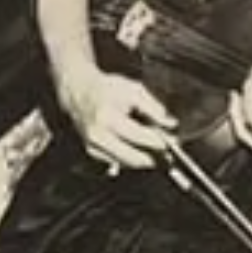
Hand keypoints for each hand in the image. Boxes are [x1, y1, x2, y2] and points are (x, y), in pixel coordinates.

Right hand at [55, 64, 176, 171]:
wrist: (80, 93)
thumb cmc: (107, 89)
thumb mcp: (134, 90)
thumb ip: (153, 107)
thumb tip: (170, 124)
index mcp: (107, 116)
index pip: (138, 136)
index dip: (158, 142)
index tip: (171, 143)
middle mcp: (98, 135)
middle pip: (133, 157)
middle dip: (154, 158)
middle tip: (168, 155)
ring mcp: (93, 146)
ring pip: (127, 163)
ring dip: (144, 161)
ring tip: (157, 151)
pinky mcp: (92, 153)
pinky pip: (118, 162)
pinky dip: (131, 158)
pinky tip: (140, 150)